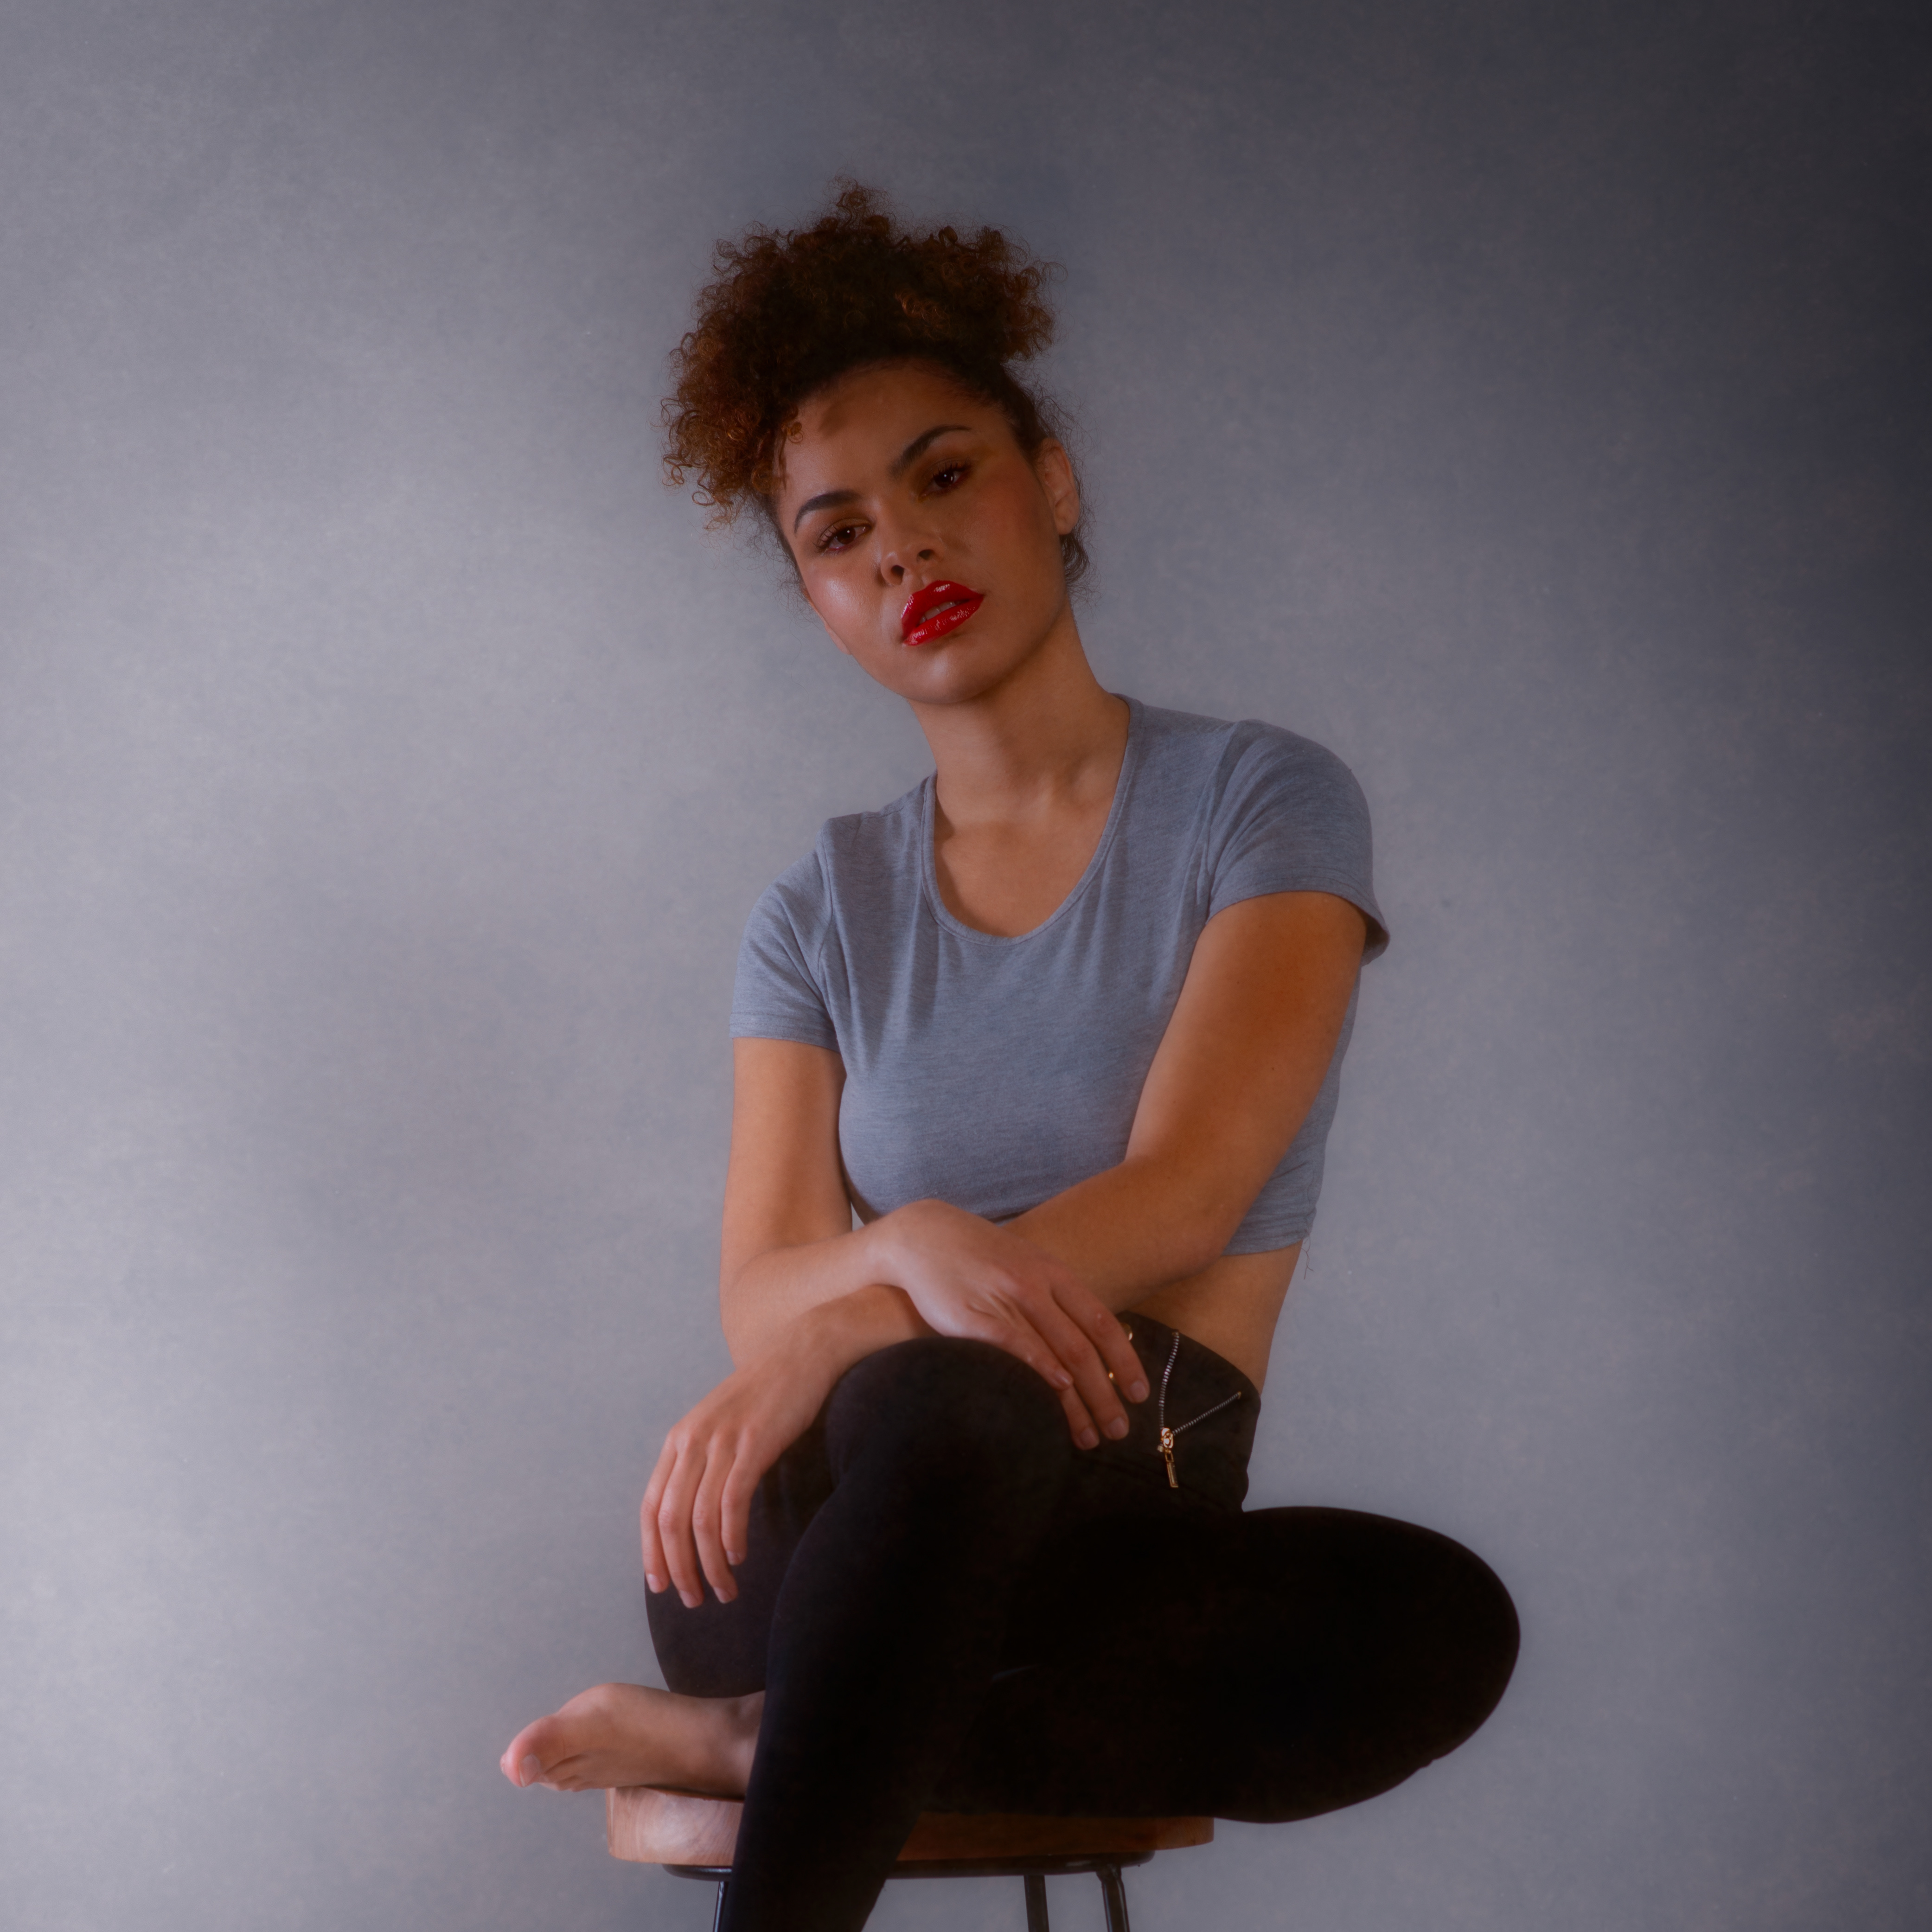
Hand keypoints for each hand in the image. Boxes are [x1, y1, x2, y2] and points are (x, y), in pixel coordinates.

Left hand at [640, 1338, 838, 1608]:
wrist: (802, 1352)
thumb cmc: (766, 1395)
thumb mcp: (721, 1425)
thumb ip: (704, 1461)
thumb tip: (695, 1517)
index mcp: (679, 1439)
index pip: (650, 1507)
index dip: (651, 1552)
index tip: (661, 1586)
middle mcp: (692, 1440)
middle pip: (670, 1520)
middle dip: (679, 1568)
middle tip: (694, 1600)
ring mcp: (722, 1441)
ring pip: (700, 1519)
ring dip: (709, 1564)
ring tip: (724, 1590)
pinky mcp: (754, 1443)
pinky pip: (733, 1502)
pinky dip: (732, 1537)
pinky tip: (740, 1557)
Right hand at [872, 1199, 1148, 1448]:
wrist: (923, 1235)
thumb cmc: (979, 1258)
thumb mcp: (1025, 1265)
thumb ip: (1055, 1298)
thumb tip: (1087, 1340)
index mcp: (1054, 1274)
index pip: (1102, 1323)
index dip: (1126, 1361)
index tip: (1141, 1395)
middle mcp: (1036, 1285)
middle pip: (1084, 1347)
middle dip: (1106, 1394)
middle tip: (1119, 1432)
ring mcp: (1005, 1298)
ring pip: (1055, 1353)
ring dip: (1077, 1401)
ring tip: (1089, 1436)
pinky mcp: (973, 1314)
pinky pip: (1013, 1343)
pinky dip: (1038, 1366)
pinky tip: (1055, 1391)